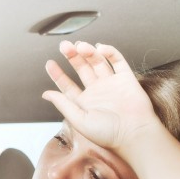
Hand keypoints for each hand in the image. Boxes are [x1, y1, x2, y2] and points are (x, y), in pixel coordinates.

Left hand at [42, 41, 162, 152]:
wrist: (134, 133)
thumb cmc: (107, 133)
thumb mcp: (79, 120)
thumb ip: (63, 104)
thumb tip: (45, 94)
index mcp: (84, 103)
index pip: (67, 86)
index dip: (58, 75)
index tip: (49, 63)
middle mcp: (96, 92)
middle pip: (82, 69)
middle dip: (72, 57)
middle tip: (64, 46)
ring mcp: (111, 84)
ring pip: (97, 62)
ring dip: (88, 52)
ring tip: (81, 45)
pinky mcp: (126, 78)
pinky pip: (117, 61)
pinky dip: (109, 52)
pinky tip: (100, 48)